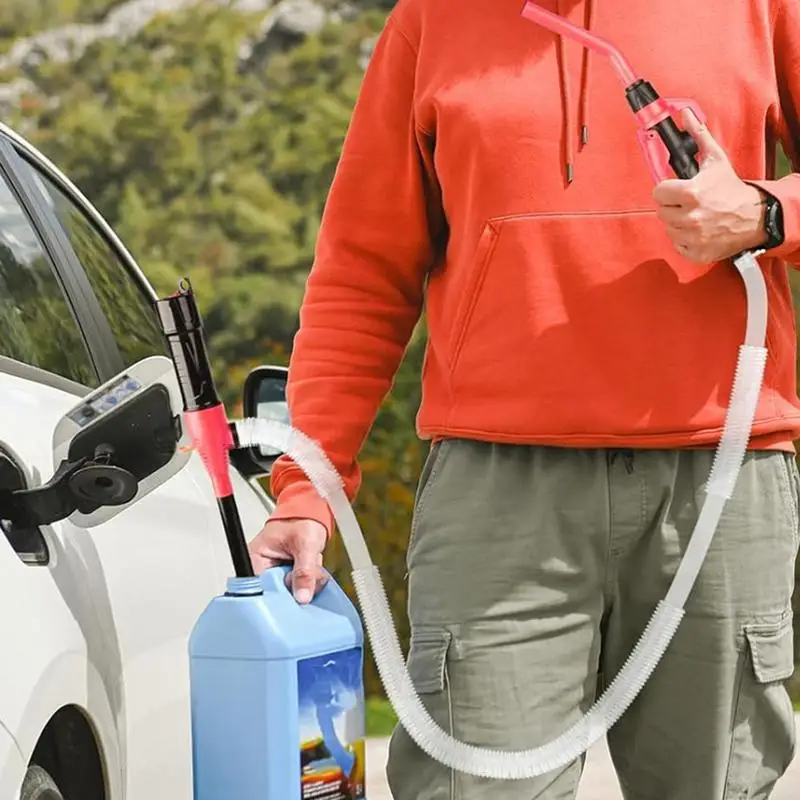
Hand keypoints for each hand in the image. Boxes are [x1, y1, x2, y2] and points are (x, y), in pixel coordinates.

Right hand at [248, 518, 327, 603]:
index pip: (259, 590)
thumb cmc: (301, 519)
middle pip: (276, 595)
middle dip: (298, 588)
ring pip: (291, 593)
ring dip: (307, 584)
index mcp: (255, 559)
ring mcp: (277, 573)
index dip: (277, 598)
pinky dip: (310, 581)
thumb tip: (302, 596)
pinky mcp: (289, 574)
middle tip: (311, 575)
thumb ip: (305, 570)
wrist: (312, 511)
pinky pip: (299, 587)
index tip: (294, 597)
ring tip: (314, 566)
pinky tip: (315, 570)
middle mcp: (263, 569)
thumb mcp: (305, 544)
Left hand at [652, 108, 766, 263]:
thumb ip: (698, 136)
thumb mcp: (715, 160)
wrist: (754, 216)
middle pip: (661, 211)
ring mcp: (692, 237)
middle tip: (688, 202)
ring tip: (694, 214)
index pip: (657, 192)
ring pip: (668, 228)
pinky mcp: (696, 253)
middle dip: (672, 205)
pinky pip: (677, 245)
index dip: (666, 189)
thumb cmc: (731, 188)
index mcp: (690, 193)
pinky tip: (698, 230)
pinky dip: (685, 240)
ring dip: (677, 222)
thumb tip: (685, 115)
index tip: (675, 188)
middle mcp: (690, 217)